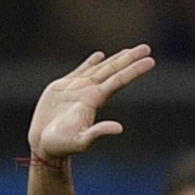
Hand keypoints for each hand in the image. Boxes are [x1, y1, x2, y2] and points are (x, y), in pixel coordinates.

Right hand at [27, 46, 154, 161]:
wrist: (43, 146)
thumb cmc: (62, 146)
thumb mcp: (81, 141)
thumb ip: (99, 133)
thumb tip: (119, 129)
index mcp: (95, 100)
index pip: (119, 80)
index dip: (134, 70)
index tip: (151, 61)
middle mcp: (90, 92)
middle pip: (114, 70)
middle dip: (130, 58)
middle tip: (147, 48)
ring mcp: (77, 89)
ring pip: (100, 69)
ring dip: (115, 59)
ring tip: (128, 50)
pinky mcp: (63, 88)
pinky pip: (80, 71)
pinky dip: (90, 62)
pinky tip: (99, 55)